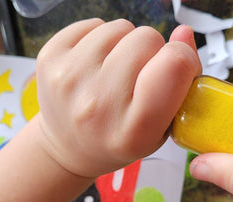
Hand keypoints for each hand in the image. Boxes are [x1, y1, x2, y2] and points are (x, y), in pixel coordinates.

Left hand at [35, 18, 200, 177]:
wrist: (68, 147)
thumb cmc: (118, 140)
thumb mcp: (160, 130)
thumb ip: (181, 84)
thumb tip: (183, 33)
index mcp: (133, 130)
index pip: (173, 65)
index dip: (182, 58)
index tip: (174, 69)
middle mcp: (98, 104)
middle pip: (147, 38)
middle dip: (151, 53)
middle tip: (138, 78)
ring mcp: (69, 78)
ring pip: (121, 27)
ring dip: (124, 45)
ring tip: (114, 73)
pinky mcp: (50, 58)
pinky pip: (94, 24)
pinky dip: (101, 39)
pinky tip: (96, 65)